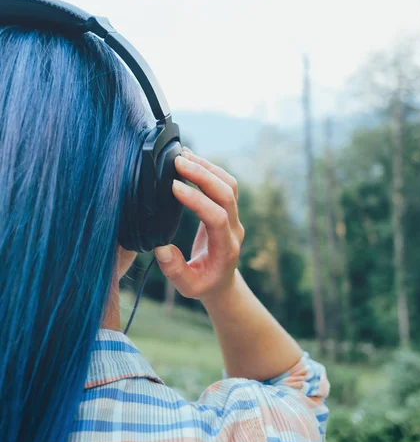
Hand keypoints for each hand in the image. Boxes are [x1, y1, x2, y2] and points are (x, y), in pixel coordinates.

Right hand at [154, 149, 244, 301]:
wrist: (222, 282)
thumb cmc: (203, 284)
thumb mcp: (187, 286)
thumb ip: (175, 270)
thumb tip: (161, 248)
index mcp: (225, 248)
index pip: (216, 217)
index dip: (197, 200)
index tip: (174, 186)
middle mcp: (235, 229)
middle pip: (227, 194)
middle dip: (203, 175)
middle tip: (178, 161)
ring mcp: (235, 217)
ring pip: (229, 184)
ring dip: (207, 167)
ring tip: (182, 155)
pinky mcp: (229, 209)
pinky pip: (225, 183)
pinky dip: (209, 169)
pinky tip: (190, 160)